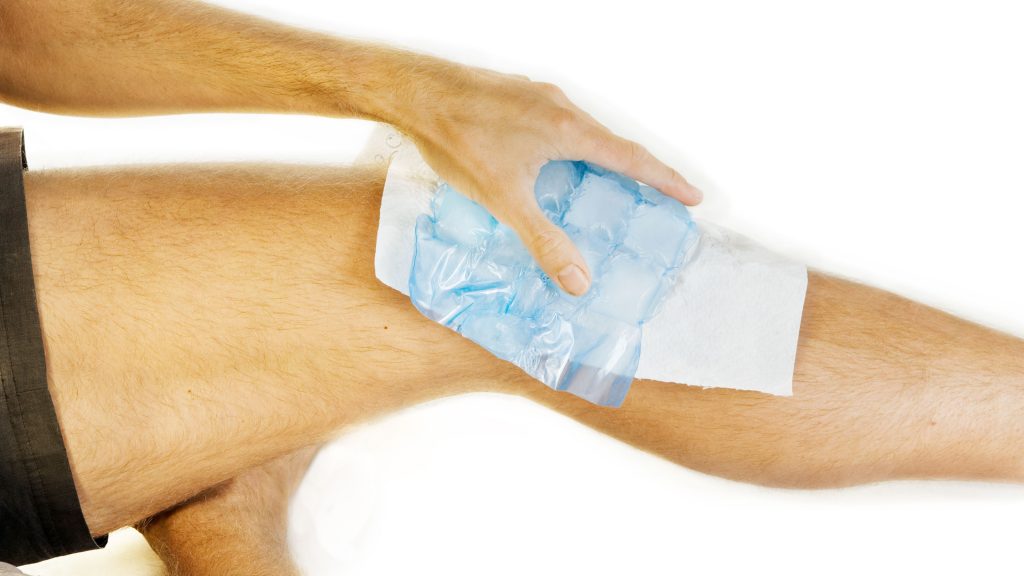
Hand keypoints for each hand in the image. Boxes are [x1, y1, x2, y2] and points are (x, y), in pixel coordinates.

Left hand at [389, 57, 701, 295]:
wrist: (414, 92)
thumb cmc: (460, 141)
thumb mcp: (504, 199)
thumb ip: (544, 241)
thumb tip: (580, 283)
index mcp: (569, 129)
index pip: (632, 158)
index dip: (666, 180)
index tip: (694, 198)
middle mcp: (561, 106)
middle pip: (612, 142)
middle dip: (638, 171)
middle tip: (657, 197)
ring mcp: (538, 97)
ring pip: (583, 131)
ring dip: (601, 158)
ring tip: (609, 186)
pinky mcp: (516, 95)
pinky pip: (558, 123)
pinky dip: (571, 147)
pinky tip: (553, 165)